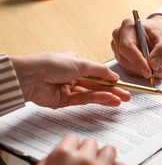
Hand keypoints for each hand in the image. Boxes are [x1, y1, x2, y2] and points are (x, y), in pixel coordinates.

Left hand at [11, 52, 130, 107]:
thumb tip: (114, 75)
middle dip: (113, 90)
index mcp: (76, 64)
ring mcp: (69, 89)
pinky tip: (108, 99)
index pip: (98, 73)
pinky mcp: (65, 102)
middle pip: (97, 85)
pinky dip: (97, 99)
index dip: (110, 78)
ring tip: (122, 100)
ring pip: (93, 93)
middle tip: (127, 95)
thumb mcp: (81, 63)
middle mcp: (73, 77)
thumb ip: (100, 70)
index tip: (122, 84)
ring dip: (107, 96)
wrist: (31, 77)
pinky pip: (85, 100)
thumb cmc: (51, 63)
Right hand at [23, 134, 125, 164]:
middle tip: (82, 164)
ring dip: (103, 158)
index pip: (72, 138)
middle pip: (91, 143)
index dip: (71, 147)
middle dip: (87, 152)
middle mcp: (82, 161)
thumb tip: (53, 160)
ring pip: (109, 151)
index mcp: (62, 157)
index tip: (72, 152)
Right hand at [111, 14, 161, 79]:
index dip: (137, 61)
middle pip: (125, 59)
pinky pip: (128, 68)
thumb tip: (154, 65)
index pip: (127, 47)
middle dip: (142, 69)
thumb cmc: (158, 30)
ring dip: (143, 72)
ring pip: (126, 66)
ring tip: (161, 69)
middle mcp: (119, 36)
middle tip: (161, 71)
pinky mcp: (120, 55)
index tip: (148, 72)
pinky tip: (154, 69)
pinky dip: (142, 71)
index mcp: (128, 27)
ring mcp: (117, 46)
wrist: (156, 30)